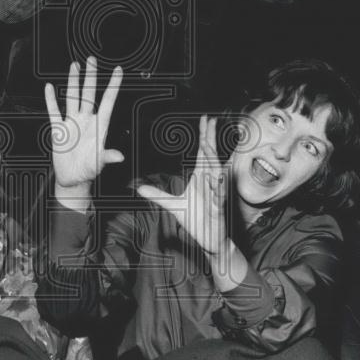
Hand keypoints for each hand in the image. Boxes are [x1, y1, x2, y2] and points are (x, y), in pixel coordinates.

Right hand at [45, 57, 123, 192]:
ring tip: (74, 66)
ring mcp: (72, 123)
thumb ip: (108, 157)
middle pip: (89, 94)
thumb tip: (120, 156)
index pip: (107, 101)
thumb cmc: (89, 171)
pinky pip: (54, 111)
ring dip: (73, 82)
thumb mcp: (100, 163)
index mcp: (99, 126)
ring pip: (73, 97)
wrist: (73, 179)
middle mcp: (86, 121)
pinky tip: (49, 87)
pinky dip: (51, 100)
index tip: (118, 70)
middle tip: (92, 59)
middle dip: (90, 76)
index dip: (113, 86)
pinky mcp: (59, 129)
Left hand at [137, 116, 227, 255]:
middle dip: (210, 140)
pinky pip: (218, 196)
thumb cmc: (197, 220)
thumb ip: (158, 195)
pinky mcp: (219, 209)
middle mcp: (211, 182)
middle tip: (211, 122)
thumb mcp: (173, 206)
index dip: (205, 135)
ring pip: (216, 174)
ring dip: (212, 160)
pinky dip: (217, 187)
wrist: (210, 239)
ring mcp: (216, 195)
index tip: (206, 119)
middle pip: (211, 157)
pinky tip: (215, 178)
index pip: (204, 152)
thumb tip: (139, 189)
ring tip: (208, 146)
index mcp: (202, 177)